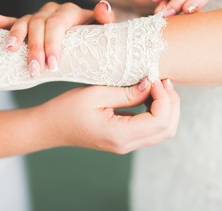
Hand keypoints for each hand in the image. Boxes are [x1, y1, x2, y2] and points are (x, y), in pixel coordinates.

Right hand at [0, 1, 115, 75]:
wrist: (93, 36)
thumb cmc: (98, 38)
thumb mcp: (105, 31)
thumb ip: (106, 19)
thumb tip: (102, 6)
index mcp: (70, 12)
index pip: (57, 24)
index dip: (53, 43)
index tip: (52, 65)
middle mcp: (53, 11)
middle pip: (39, 25)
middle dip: (35, 48)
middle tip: (34, 69)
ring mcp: (39, 16)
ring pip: (24, 22)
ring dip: (16, 36)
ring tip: (11, 50)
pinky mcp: (29, 23)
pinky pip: (14, 20)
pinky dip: (3, 20)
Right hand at [37, 79, 179, 152]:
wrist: (49, 127)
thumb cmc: (66, 109)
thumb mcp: (96, 94)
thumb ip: (127, 92)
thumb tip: (151, 84)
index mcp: (119, 134)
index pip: (160, 120)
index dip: (164, 97)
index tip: (153, 78)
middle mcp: (126, 144)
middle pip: (168, 128)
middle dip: (171, 102)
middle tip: (161, 80)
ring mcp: (126, 144)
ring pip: (163, 130)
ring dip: (165, 106)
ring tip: (155, 84)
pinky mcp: (124, 139)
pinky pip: (151, 128)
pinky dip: (156, 110)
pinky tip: (146, 94)